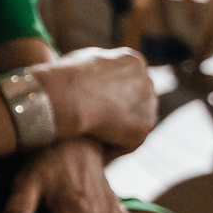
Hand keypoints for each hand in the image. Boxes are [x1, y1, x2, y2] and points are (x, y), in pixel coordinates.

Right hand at [33, 47, 157, 155]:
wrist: (66, 97)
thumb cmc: (64, 78)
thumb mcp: (81, 60)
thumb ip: (97, 67)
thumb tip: (94, 72)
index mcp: (131, 61)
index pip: (127, 81)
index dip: (110, 95)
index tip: (93, 106)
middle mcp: (146, 79)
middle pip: (135, 101)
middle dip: (118, 112)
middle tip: (95, 125)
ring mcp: (148, 103)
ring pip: (134, 122)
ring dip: (118, 132)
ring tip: (94, 142)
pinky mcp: (144, 125)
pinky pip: (130, 142)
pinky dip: (114, 148)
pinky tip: (96, 152)